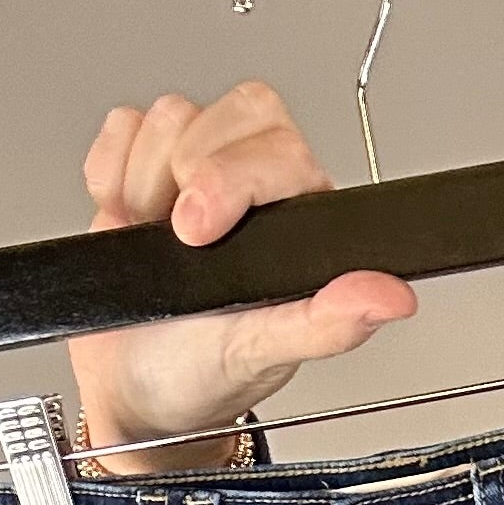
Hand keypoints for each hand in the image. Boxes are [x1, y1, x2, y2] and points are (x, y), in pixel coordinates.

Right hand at [67, 80, 416, 472]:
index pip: (280, 145)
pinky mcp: (143, 167)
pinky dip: (110, 176)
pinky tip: (127, 224)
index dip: (228, 176)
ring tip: (154, 243)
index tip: (196, 235)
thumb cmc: (202, 378)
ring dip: (145, 183)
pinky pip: (122, 129)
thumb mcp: (261, 355)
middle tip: (177, 236)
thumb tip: (393, 298)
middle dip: (187, 171)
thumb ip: (326, 324)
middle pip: (235, 109)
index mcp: (301, 224)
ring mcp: (199, 172)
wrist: (132, 395)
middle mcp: (259, 188)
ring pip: (171, 116)